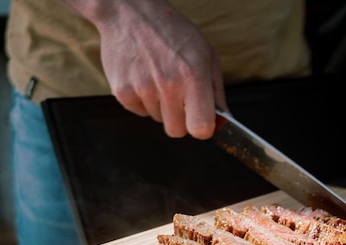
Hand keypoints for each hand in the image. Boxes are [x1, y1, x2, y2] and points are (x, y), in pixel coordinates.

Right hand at [60, 0, 226, 138]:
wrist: (131, 13)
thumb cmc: (173, 32)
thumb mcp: (207, 56)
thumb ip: (217, 93)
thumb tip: (223, 123)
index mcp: (193, 76)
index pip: (200, 128)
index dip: (203, 129)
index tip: (202, 122)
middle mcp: (167, 84)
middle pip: (177, 131)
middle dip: (181, 119)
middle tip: (180, 96)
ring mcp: (142, 89)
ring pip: (158, 120)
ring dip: (162, 107)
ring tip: (160, 78)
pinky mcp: (122, 91)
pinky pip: (139, 112)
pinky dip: (143, 101)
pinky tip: (145, 78)